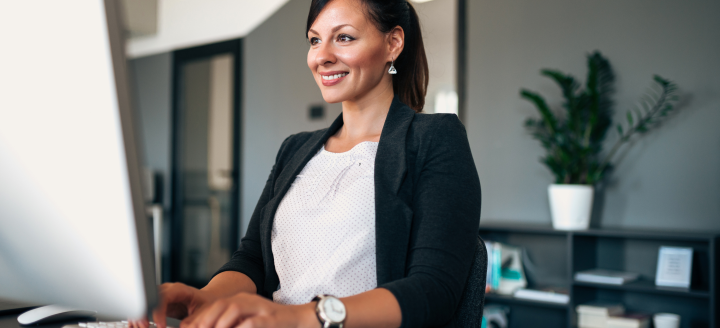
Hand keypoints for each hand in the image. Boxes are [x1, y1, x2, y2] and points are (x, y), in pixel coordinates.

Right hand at [130, 282, 213, 327]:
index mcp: (178, 289)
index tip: (160, 325)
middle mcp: (167, 291)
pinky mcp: (157, 305)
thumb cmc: (206, 304)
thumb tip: (182, 327)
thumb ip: (193, 320)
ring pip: (143, 303)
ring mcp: (160, 297)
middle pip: (149, 298)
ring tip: (141, 327)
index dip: (159, 312)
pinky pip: (145, 310)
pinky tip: (138, 326)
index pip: (163, 297)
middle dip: (144, 314)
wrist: (206, 300)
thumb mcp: (203, 312)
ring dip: (139, 317)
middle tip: (144, 327)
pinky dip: (140, 318)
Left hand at [179, 293, 318, 327]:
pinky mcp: (271, 318)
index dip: (200, 317)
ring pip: (235, 308)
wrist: (300, 319)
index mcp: (242, 300)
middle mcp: (250, 300)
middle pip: (222, 304)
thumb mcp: (249, 322)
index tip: (189, 327)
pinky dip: (242, 327)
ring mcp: (261, 308)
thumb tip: (208, 327)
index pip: (216, 304)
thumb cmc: (272, 324)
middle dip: (206, 318)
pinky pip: (253, 322)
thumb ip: (231, 324)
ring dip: (220, 322)